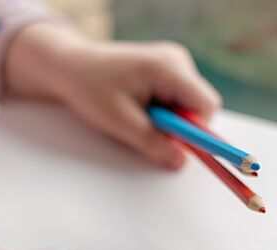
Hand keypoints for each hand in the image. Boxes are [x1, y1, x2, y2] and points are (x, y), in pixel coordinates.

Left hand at [5, 23, 221, 168]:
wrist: (71, 67)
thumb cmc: (91, 89)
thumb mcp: (119, 123)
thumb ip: (152, 143)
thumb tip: (181, 162)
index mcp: (168, 68)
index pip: (206, 105)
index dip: (202, 133)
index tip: (202, 155)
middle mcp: (177, 61)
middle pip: (200, 107)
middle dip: (181, 128)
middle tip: (148, 133)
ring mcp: (174, 63)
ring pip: (189, 106)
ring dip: (169, 121)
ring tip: (136, 116)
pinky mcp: (168, 71)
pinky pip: (178, 101)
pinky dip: (163, 113)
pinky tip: (140, 109)